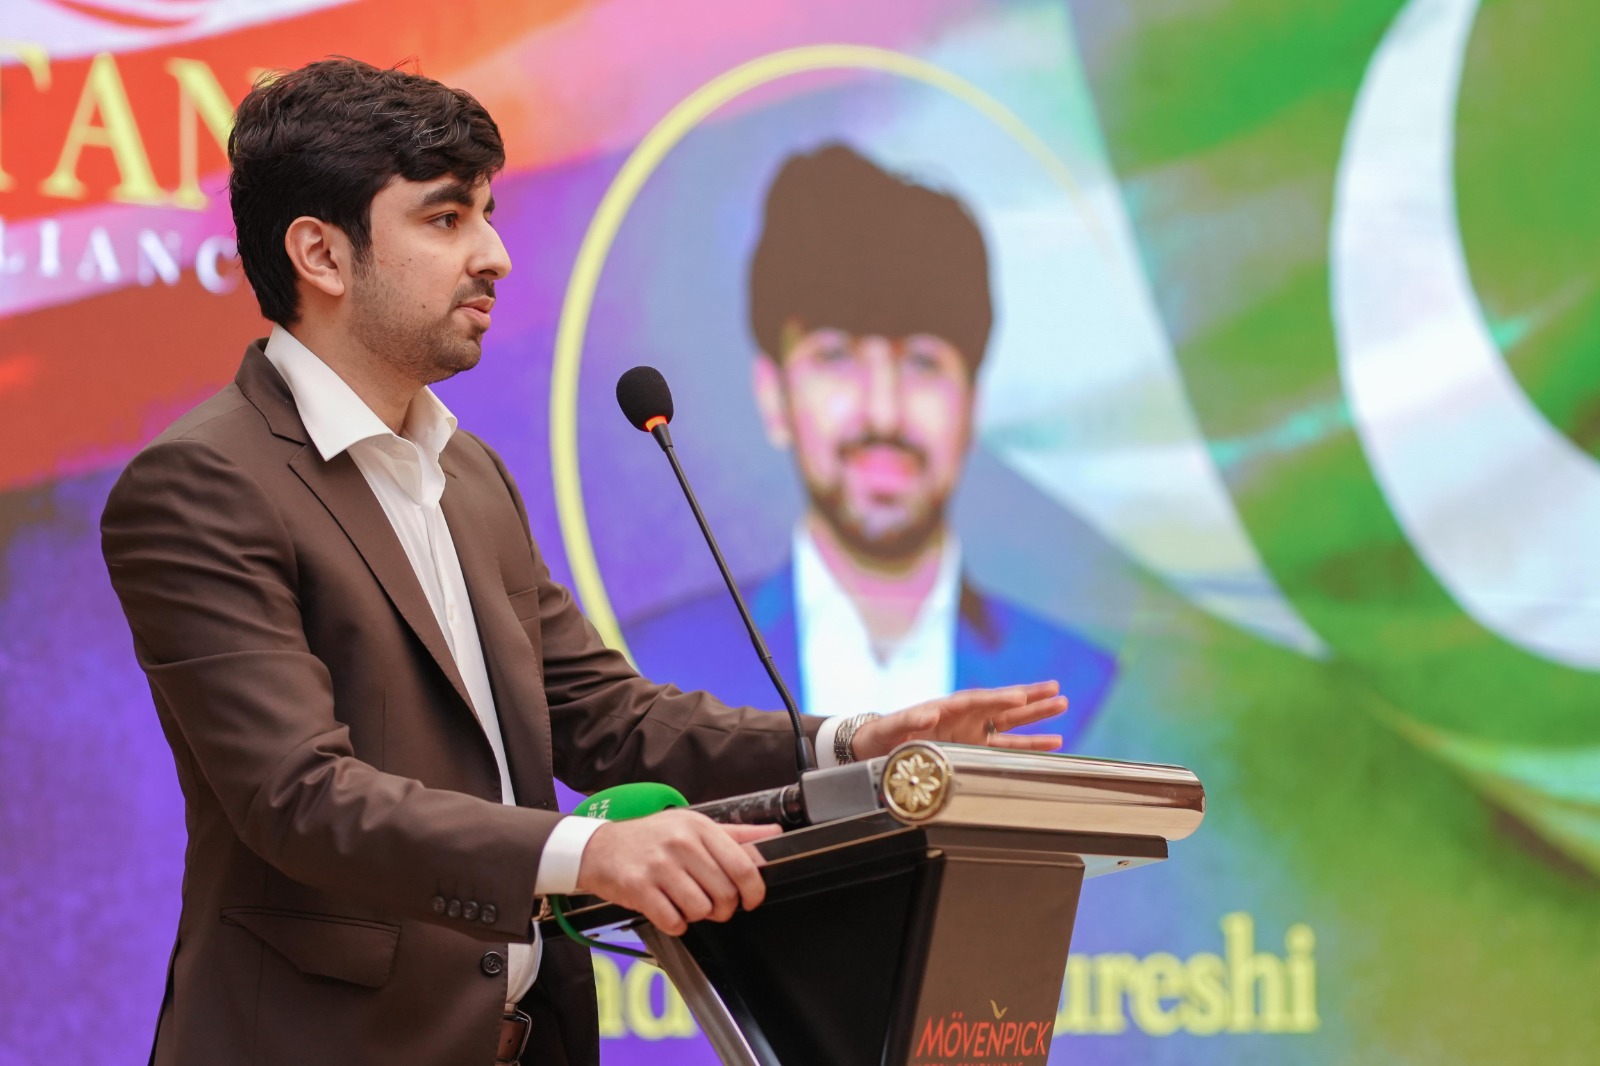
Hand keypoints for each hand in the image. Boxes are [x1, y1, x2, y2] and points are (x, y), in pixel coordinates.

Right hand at [575, 809, 781, 935]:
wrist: (598, 847)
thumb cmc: (651, 838)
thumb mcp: (693, 825)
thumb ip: (736, 834)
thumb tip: (775, 835)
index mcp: (699, 827)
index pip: (743, 866)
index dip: (754, 891)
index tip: (751, 900)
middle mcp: (681, 844)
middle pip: (725, 893)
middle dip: (723, 908)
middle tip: (712, 903)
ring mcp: (659, 866)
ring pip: (700, 910)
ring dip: (697, 915)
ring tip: (685, 902)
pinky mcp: (639, 888)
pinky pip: (673, 921)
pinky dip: (675, 923)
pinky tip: (667, 909)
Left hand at [849, 680, 1067, 761]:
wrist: (878, 747)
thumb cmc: (885, 734)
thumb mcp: (893, 727)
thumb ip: (910, 720)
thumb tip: (928, 714)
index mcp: (947, 707)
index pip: (978, 700)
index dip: (998, 698)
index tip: (1018, 695)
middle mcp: (965, 717)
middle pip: (1002, 704)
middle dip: (1028, 697)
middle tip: (1056, 689)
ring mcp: (973, 732)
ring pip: (1011, 723)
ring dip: (1036, 716)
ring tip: (1062, 706)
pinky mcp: (974, 748)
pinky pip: (1007, 746)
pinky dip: (1029, 744)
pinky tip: (1052, 741)